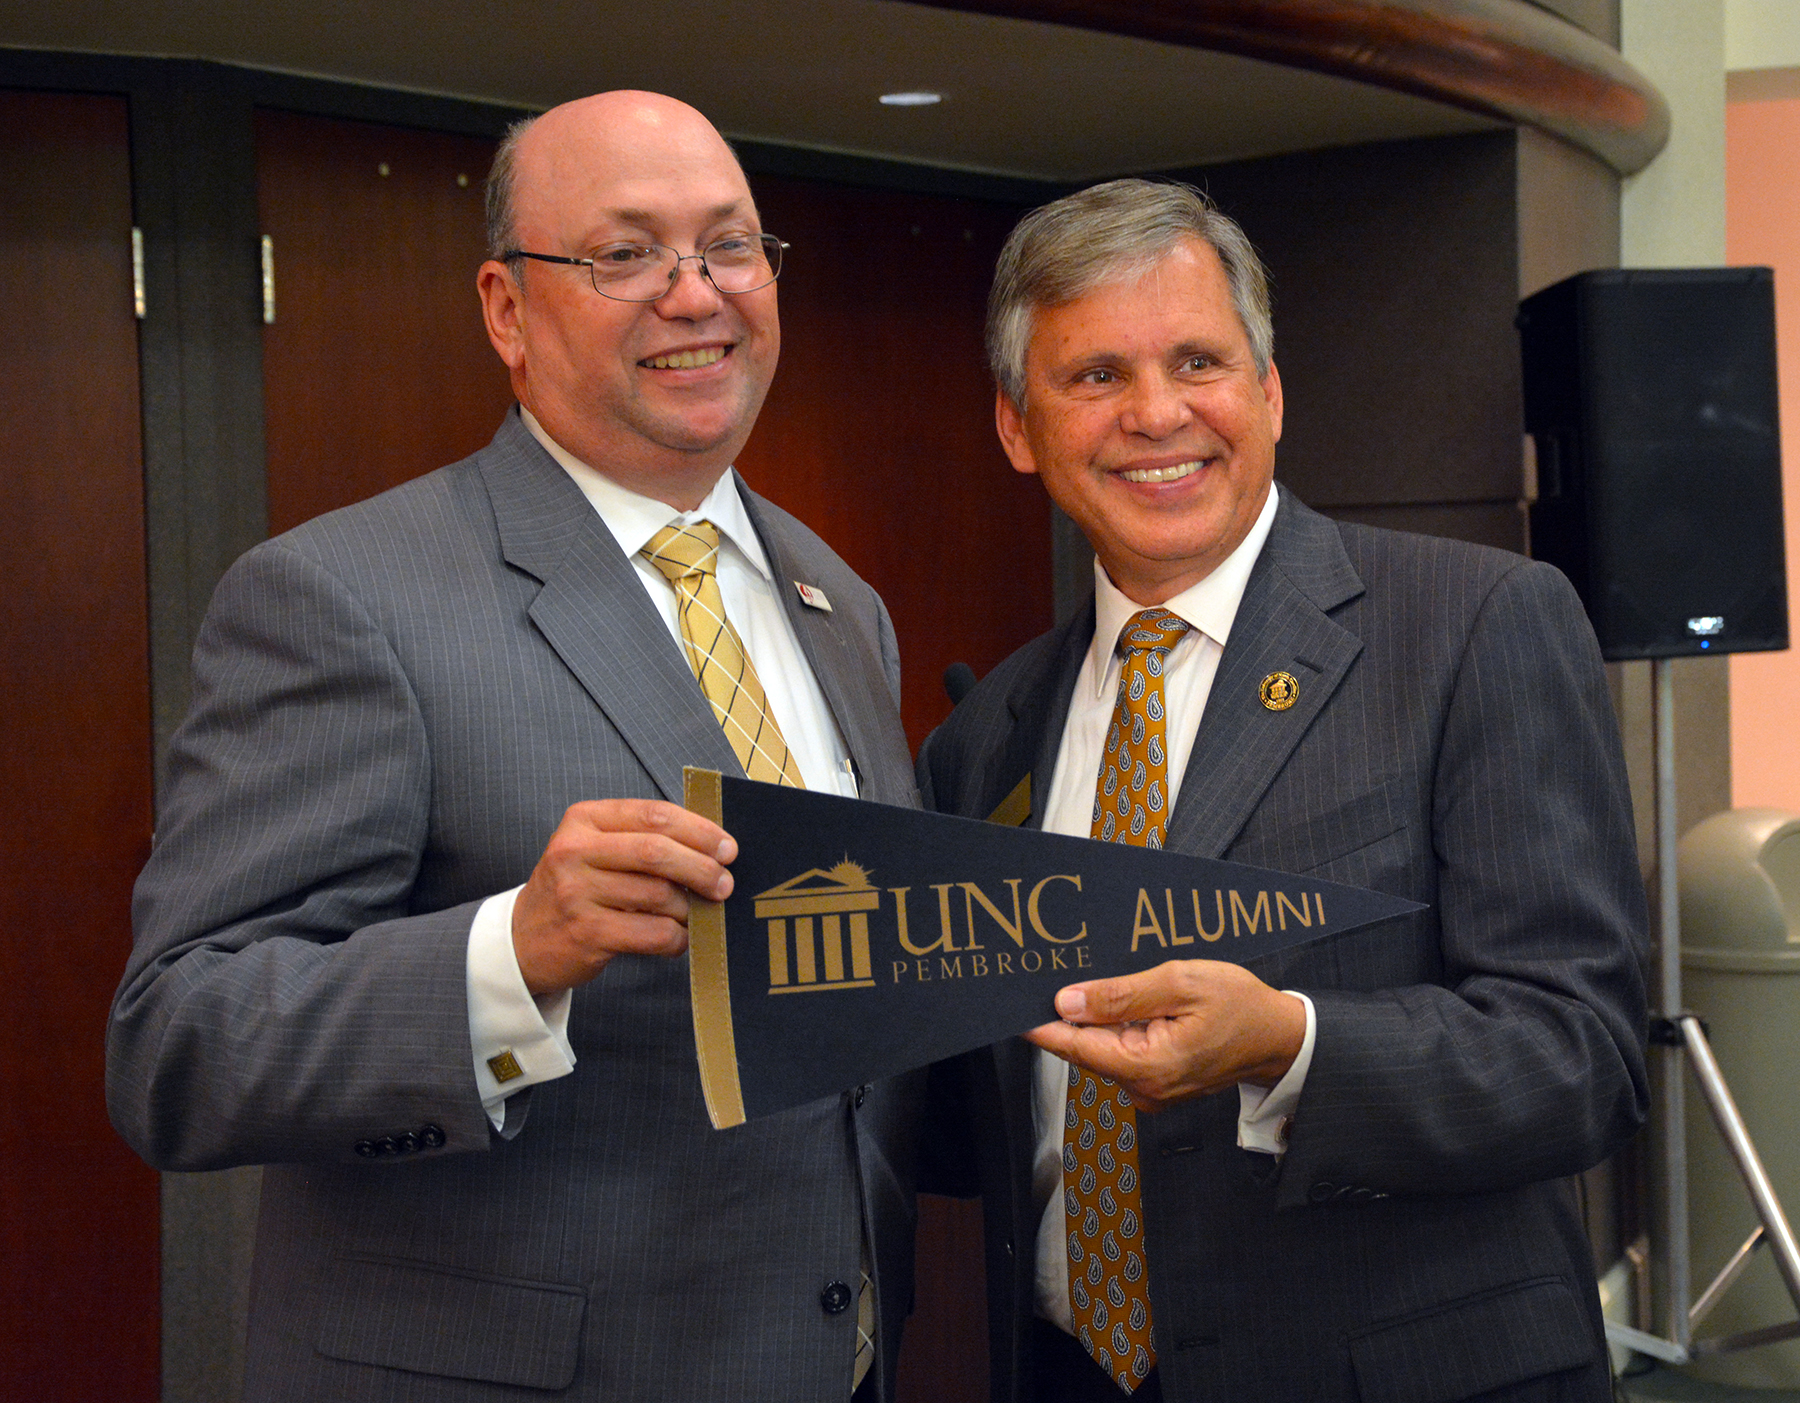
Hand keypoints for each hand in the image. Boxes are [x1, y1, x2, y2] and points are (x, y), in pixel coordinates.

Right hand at [512, 799, 735, 994]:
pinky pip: (652, 933)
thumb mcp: (595, 849)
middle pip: (657, 852)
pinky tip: (678, 939)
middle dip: (701, 868)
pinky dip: (677, 938)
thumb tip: (712, 849)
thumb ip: (642, 839)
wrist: (522, 939)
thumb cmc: (576, 889)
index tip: (728, 848)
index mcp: (584, 820)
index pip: (653, 815)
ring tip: (694, 915)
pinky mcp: (586, 933)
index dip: (699, 831)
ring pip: (658, 895)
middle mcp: (575, 851)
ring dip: (688, 908)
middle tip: (725, 884)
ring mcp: (577, 893)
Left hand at [1025, 960, 1305, 1112]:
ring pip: (1099, 1050)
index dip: (1039, 1023)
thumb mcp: (1181, 983)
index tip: (1011, 1003)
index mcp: (1147, 1066)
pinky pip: (1119, 1054)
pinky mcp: (1154, 1084)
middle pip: (1082, 1048)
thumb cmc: (1241, 1006)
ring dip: (1094, 1020)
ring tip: (1099, 983)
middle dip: (1068, 1014)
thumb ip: (1121, 994)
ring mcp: (1149, 1090)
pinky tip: (1122, 1005)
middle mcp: (1143, 1088)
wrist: (1280, 1037)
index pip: (1072, 1046)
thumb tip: (1067, 1001)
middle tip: (1055, 975)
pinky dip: (1114, 1030)